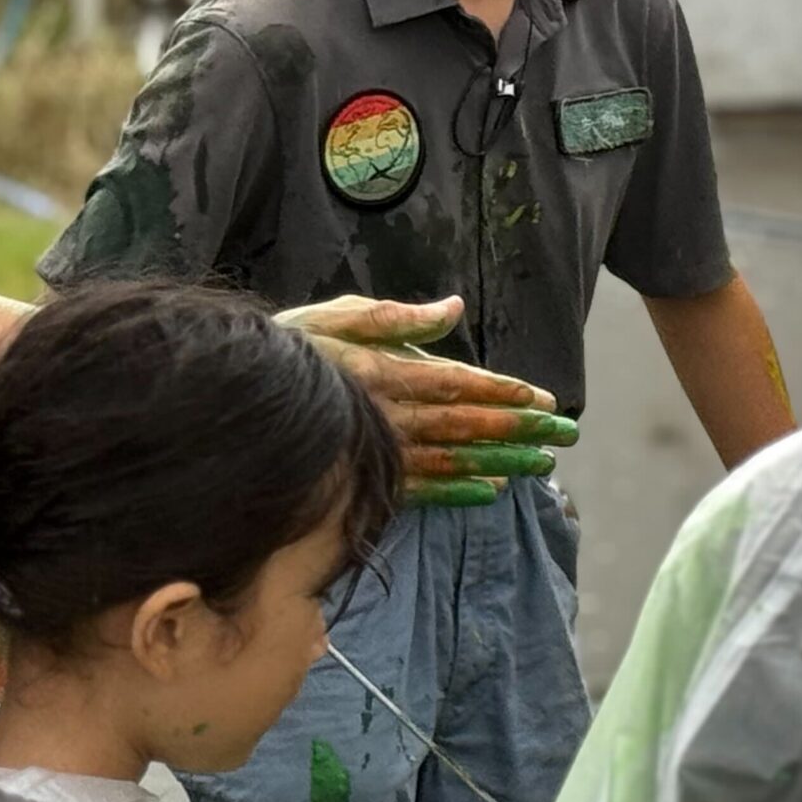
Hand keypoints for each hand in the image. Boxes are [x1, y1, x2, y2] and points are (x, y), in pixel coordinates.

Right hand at [279, 294, 578, 509]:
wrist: (237, 396)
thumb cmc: (292, 348)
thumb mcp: (340, 316)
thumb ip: (399, 317)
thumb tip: (454, 309)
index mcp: (383, 371)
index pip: (456, 383)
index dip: (502, 392)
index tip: (543, 400)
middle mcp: (385, 414)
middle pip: (463, 424)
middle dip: (517, 429)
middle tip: (564, 435)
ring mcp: (376, 450)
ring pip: (449, 458)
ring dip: (500, 461)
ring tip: (541, 466)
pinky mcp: (363, 475)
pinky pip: (417, 489)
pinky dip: (456, 492)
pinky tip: (489, 492)